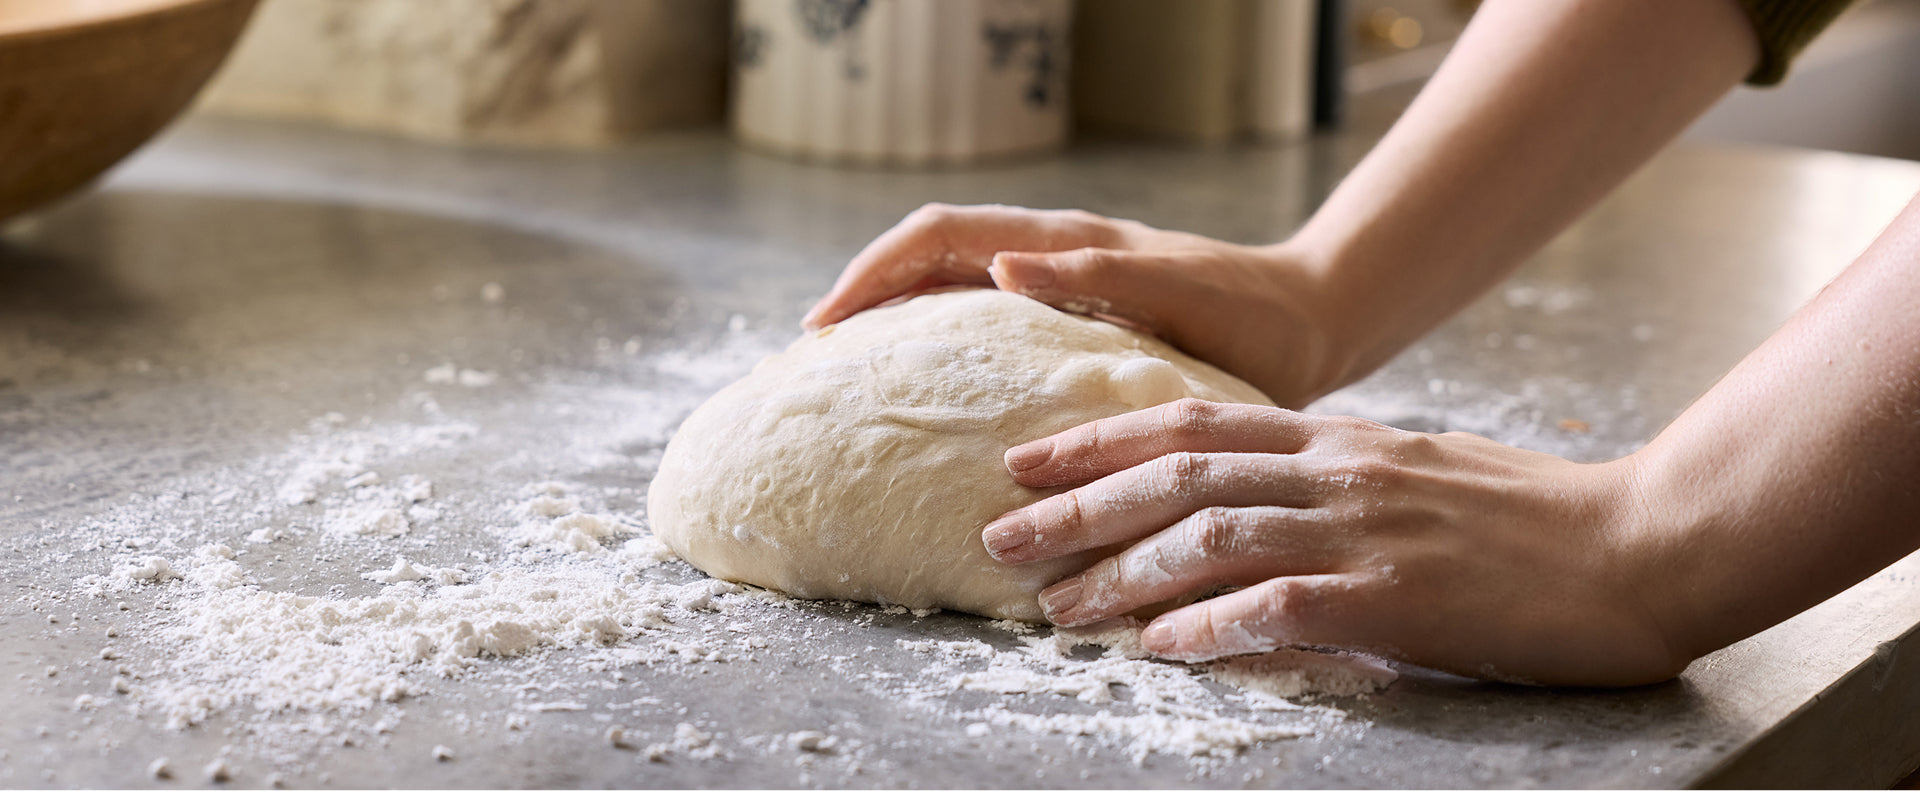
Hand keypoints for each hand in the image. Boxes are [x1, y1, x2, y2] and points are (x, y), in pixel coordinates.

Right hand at [803, 203, 1352, 408]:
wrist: (1311, 323)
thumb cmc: (1251, 312)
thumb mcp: (1177, 292)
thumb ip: (1094, 275)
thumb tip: (1001, 265)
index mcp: (1061, 243)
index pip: (938, 236)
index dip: (873, 272)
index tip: (825, 322)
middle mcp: (1049, 258)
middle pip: (928, 257)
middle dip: (865, 292)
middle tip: (813, 351)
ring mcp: (1058, 287)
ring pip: (950, 288)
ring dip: (895, 316)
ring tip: (849, 372)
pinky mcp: (1073, 321)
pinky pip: (985, 324)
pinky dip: (940, 344)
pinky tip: (930, 393)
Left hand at [980, 398, 1686, 685]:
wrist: (1644, 544)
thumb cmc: (1535, 516)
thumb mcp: (1424, 469)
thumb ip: (1341, 475)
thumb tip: (1269, 493)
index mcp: (1341, 440)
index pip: (1193, 424)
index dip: (1101, 439)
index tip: (1029, 459)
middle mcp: (1339, 472)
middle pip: (1179, 476)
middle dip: (1079, 506)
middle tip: (1001, 535)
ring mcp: (1367, 531)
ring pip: (1212, 536)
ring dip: (1123, 574)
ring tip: (1058, 608)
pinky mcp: (1400, 597)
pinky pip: (1282, 606)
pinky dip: (1211, 624)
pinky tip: (1159, 648)